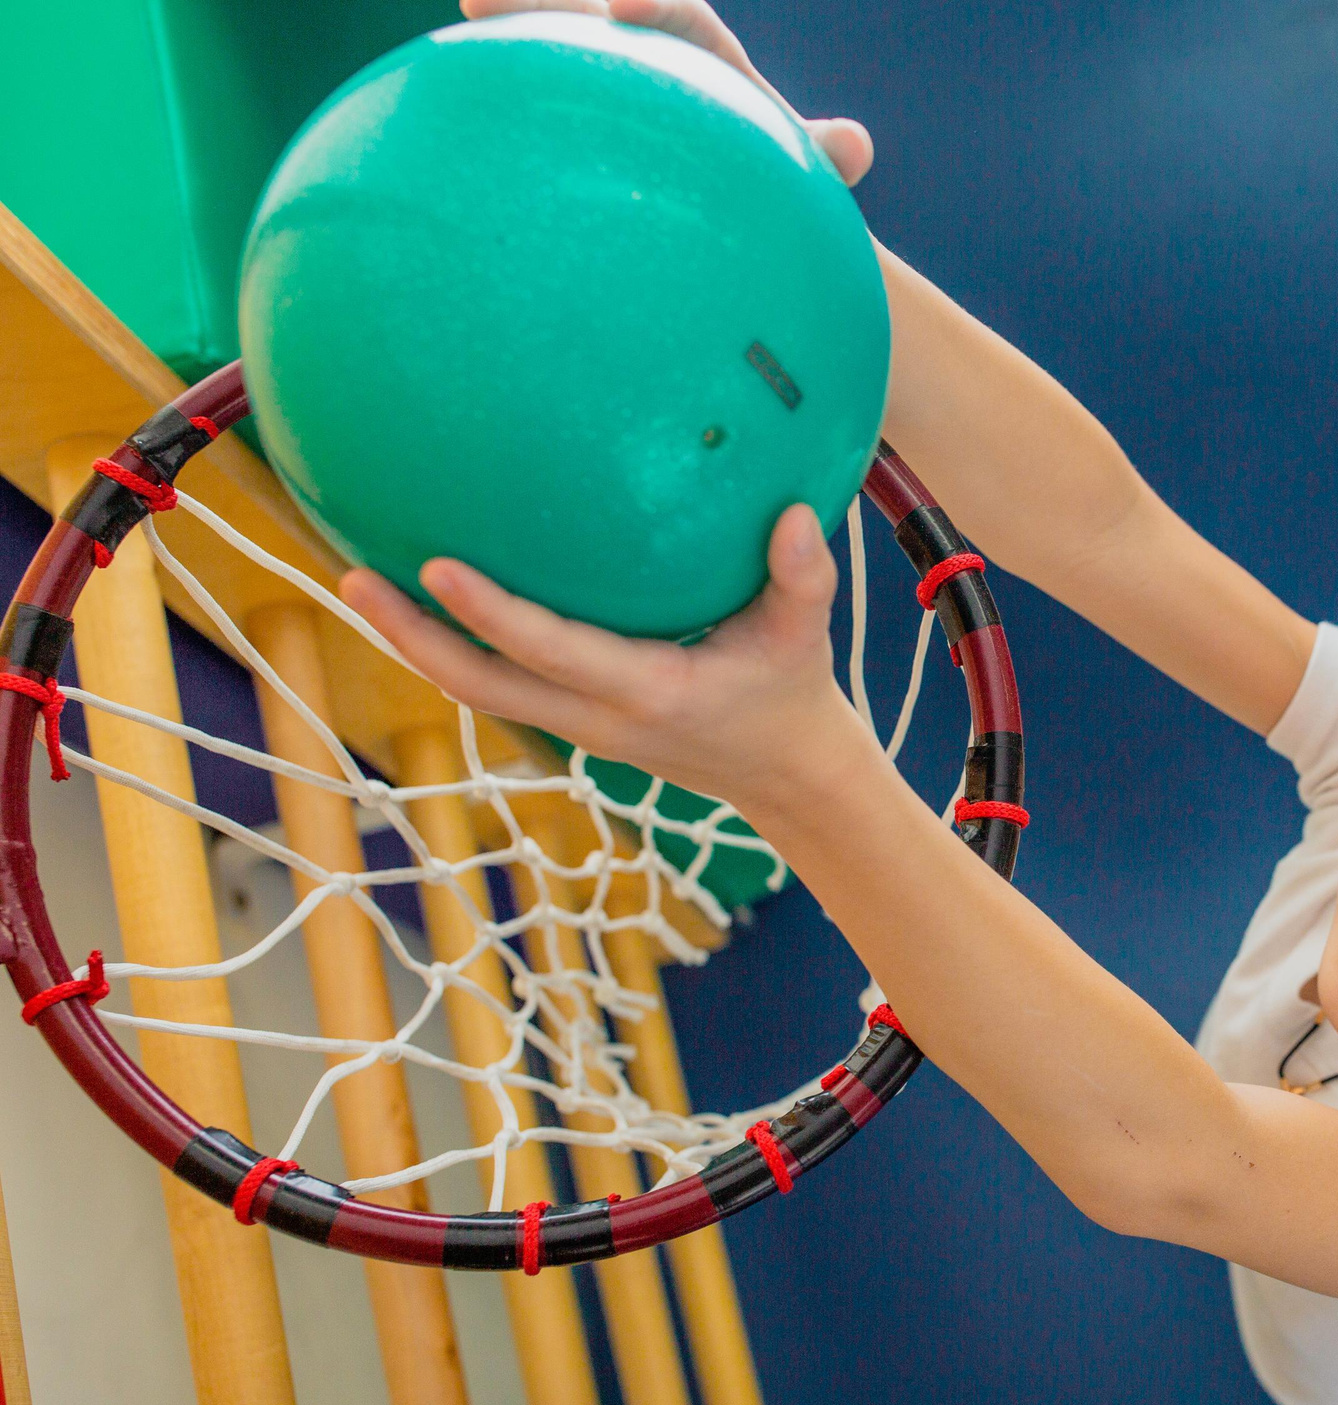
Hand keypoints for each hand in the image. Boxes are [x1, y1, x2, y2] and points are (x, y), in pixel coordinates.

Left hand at [339, 504, 872, 810]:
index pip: (550, 650)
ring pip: (477, 689)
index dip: (489, 614)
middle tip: (352, 578)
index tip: (435, 566)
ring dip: (416, 645)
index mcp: (649, 691)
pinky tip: (423, 602)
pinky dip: (453, 649)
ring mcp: (578, 725)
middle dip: (412, 637)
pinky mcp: (573, 721)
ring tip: (361, 584)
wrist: (785, 775)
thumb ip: (804, 577)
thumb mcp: (805, 636)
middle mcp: (598, 716)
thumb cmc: (792, 693)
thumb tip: (795, 515)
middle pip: (480, 685)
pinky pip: (498, 685)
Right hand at [459, 0, 874, 187]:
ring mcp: (592, 83)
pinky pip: (525, 108)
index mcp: (699, 52)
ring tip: (465, 10)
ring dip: (506, 27)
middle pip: (586, 15)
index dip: (651, 1)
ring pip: (543, 49)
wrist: (727, 207)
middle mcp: (638, 53)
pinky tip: (437, 117)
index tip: (627, 1)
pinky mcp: (563, 124)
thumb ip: (820, 153)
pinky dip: (488, 102)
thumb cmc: (763, 179)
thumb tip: (857, 145)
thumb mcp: (794, 167)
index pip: (677, 15)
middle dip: (544, 1)